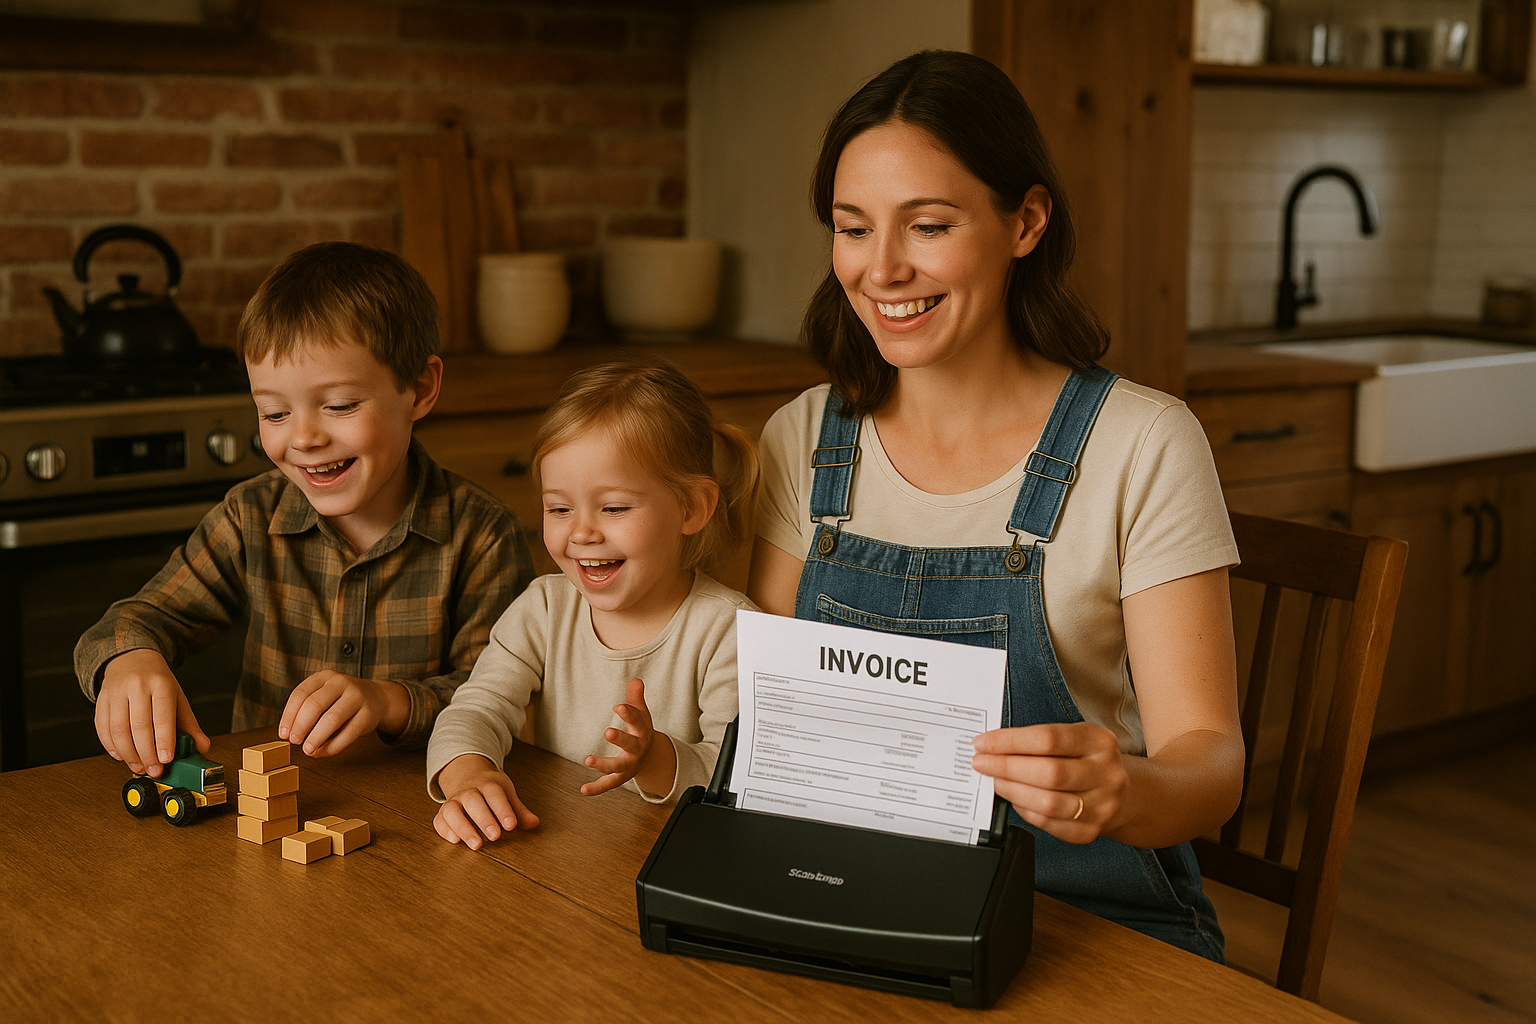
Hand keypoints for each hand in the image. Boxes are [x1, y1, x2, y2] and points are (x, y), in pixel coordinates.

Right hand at [95, 650, 208, 777]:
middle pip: (139, 726)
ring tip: (139, 767)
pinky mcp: (101, 699)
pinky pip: (102, 727)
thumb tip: (202, 748)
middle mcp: (136, 686)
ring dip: (128, 754)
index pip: (162, 715)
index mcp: (160, 684)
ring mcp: (116, 692)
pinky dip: (110, 746)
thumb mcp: (177, 698)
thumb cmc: (158, 682)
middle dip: (146, 753)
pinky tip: (121, 756)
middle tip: (154, 770)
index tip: (166, 759)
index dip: (164, 740)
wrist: (132, 658)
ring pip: (118, 729)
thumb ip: (190, 725)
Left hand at [279, 670, 409, 755]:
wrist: (377, 698)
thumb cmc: (342, 701)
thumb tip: (290, 735)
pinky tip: (323, 752)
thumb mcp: (324, 696)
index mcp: (325, 676)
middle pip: (314, 705)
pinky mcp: (368, 714)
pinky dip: (333, 746)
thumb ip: (307, 711)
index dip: (288, 716)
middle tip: (294, 742)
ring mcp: (357, 697)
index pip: (300, 694)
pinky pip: (349, 733)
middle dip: (300, 727)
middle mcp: (341, 682)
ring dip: (316, 738)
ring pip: (332, 719)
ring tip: (308, 750)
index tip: (283, 734)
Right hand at [434, 753, 539, 849]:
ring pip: (452, 811)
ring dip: (463, 828)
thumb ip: (519, 810)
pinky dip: (445, 831)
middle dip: (484, 819)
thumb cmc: (491, 790)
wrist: (467, 776)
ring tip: (477, 845)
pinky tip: (456, 841)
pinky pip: (439, 820)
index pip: (494, 794)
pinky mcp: (442, 813)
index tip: (511, 825)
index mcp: (487, 784)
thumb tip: (534, 823)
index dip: (503, 809)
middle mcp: (468, 791)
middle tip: (495, 837)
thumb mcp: (507, 794)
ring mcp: (453, 801)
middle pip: (472, 801)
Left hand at [581, 677, 673, 797]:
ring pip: (618, 767)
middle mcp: (637, 749)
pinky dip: (597, 788)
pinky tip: (583, 790)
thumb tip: (636, 680)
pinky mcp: (620, 777)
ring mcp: (629, 765)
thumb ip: (636, 697)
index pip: (637, 721)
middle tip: (607, 732)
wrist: (650, 756)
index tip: (618, 707)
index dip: (629, 714)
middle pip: (631, 745)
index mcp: (642, 731)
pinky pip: (608, 784)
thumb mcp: (641, 712)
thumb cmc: (640, 729)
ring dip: (604, 764)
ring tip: (588, 760)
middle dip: (620, 739)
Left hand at [971, 722, 1128, 843]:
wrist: (1124, 793)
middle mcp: (1106, 774)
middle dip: (1006, 767)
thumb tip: (994, 747)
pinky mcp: (1090, 830)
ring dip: (1013, 791)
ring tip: (996, 781)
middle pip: (1048, 772)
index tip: (983, 743)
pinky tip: (1016, 799)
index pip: (1048, 739)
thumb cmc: (1088, 760)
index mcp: (1100, 742)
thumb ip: (1040, 742)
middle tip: (981, 763)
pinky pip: (1048, 823)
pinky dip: (1025, 810)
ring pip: (1048, 802)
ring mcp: (1102, 805)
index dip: (1010, 742)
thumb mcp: (1075, 738)